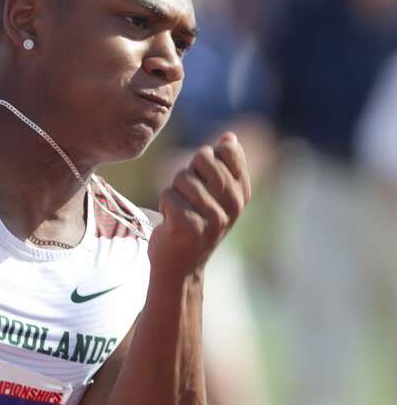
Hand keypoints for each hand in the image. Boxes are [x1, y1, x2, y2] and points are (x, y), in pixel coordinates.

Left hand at [149, 133, 250, 278]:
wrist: (181, 268)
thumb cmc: (195, 225)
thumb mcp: (216, 197)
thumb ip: (223, 167)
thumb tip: (229, 137)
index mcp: (241, 193)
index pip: (227, 152)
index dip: (207, 158)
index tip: (202, 178)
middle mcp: (232, 205)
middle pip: (203, 159)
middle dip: (186, 171)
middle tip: (185, 195)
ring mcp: (213, 217)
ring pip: (182, 178)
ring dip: (173, 191)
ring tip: (178, 210)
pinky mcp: (189, 227)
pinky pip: (168, 195)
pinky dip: (163, 205)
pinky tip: (170, 221)